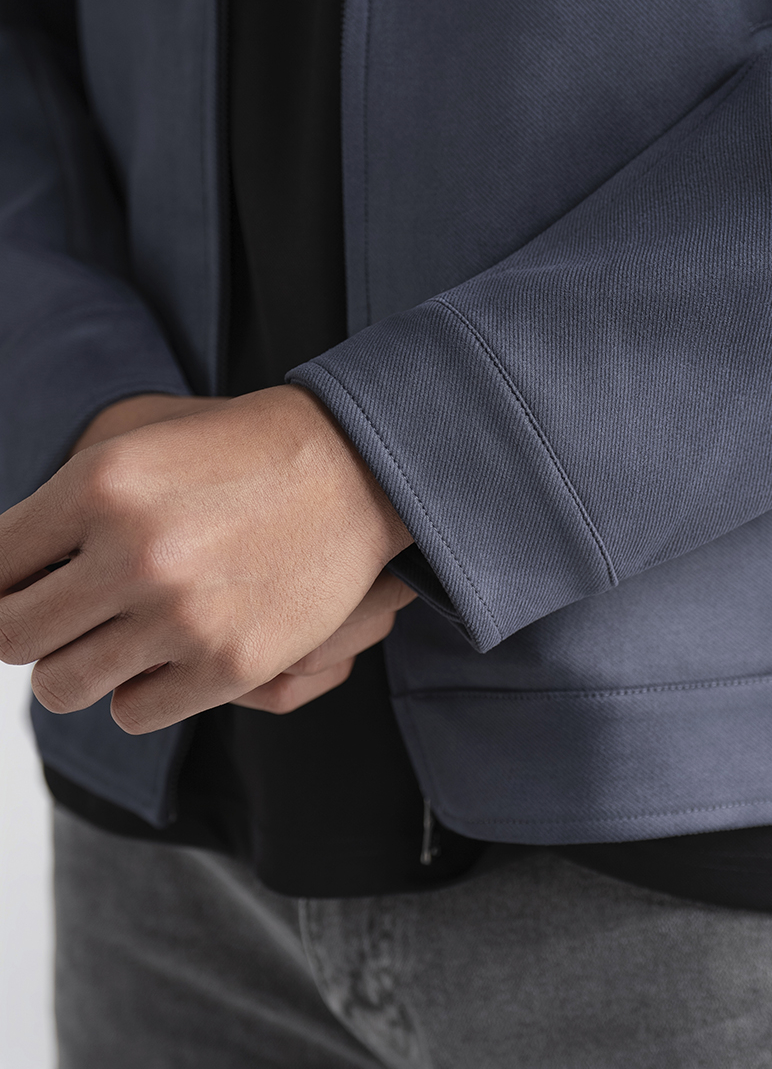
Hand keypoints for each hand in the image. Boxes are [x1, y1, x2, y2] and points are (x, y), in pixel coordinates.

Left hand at [0, 386, 412, 732]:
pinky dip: (137, 690)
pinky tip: (165, 652)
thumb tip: (2, 576)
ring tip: (111, 636)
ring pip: (59, 686)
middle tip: (60, 615)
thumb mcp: (136, 444)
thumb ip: (59, 505)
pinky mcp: (229, 664)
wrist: (352, 468)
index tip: (17, 591)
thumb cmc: (238, 452)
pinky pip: (131, 712)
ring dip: (74, 666)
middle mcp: (133, 552)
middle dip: (26, 628)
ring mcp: (182, 615)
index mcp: (98, 484)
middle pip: (10, 636)